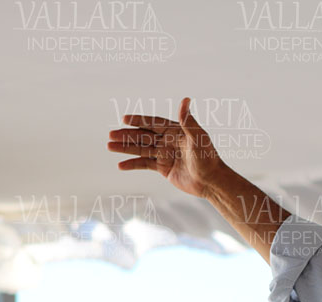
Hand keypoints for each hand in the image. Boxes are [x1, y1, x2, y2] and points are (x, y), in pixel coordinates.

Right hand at [108, 97, 226, 198]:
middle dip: (127, 135)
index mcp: (176, 132)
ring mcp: (165, 155)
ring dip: (125, 148)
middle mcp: (168, 141)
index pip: (154, 123)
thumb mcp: (198, 138)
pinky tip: (120, 165)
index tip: (124, 118)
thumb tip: (185, 99)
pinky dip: (133, 164)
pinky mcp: (164, 168)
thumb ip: (187, 120)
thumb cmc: (208, 158)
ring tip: (109, 145)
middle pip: (143, 136)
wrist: (211, 181)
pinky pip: (145, 164)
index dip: (139, 120)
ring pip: (141, 149)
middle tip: (110, 134)